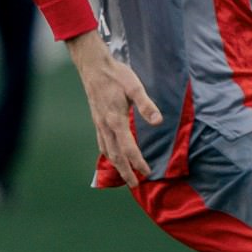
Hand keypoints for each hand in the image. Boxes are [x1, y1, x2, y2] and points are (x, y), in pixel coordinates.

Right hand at [66, 30, 162, 183]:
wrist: (93, 67)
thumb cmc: (116, 76)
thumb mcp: (135, 87)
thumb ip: (146, 105)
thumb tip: (157, 122)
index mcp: (115, 120)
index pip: (128, 148)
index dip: (138, 162)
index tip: (147, 172)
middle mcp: (105, 126)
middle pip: (115, 155)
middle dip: (125, 171)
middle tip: (135, 184)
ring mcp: (99, 124)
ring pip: (107, 151)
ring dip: (116, 165)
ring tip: (125, 175)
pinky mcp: (97, 120)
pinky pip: (101, 142)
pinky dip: (108, 154)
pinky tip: (112, 156)